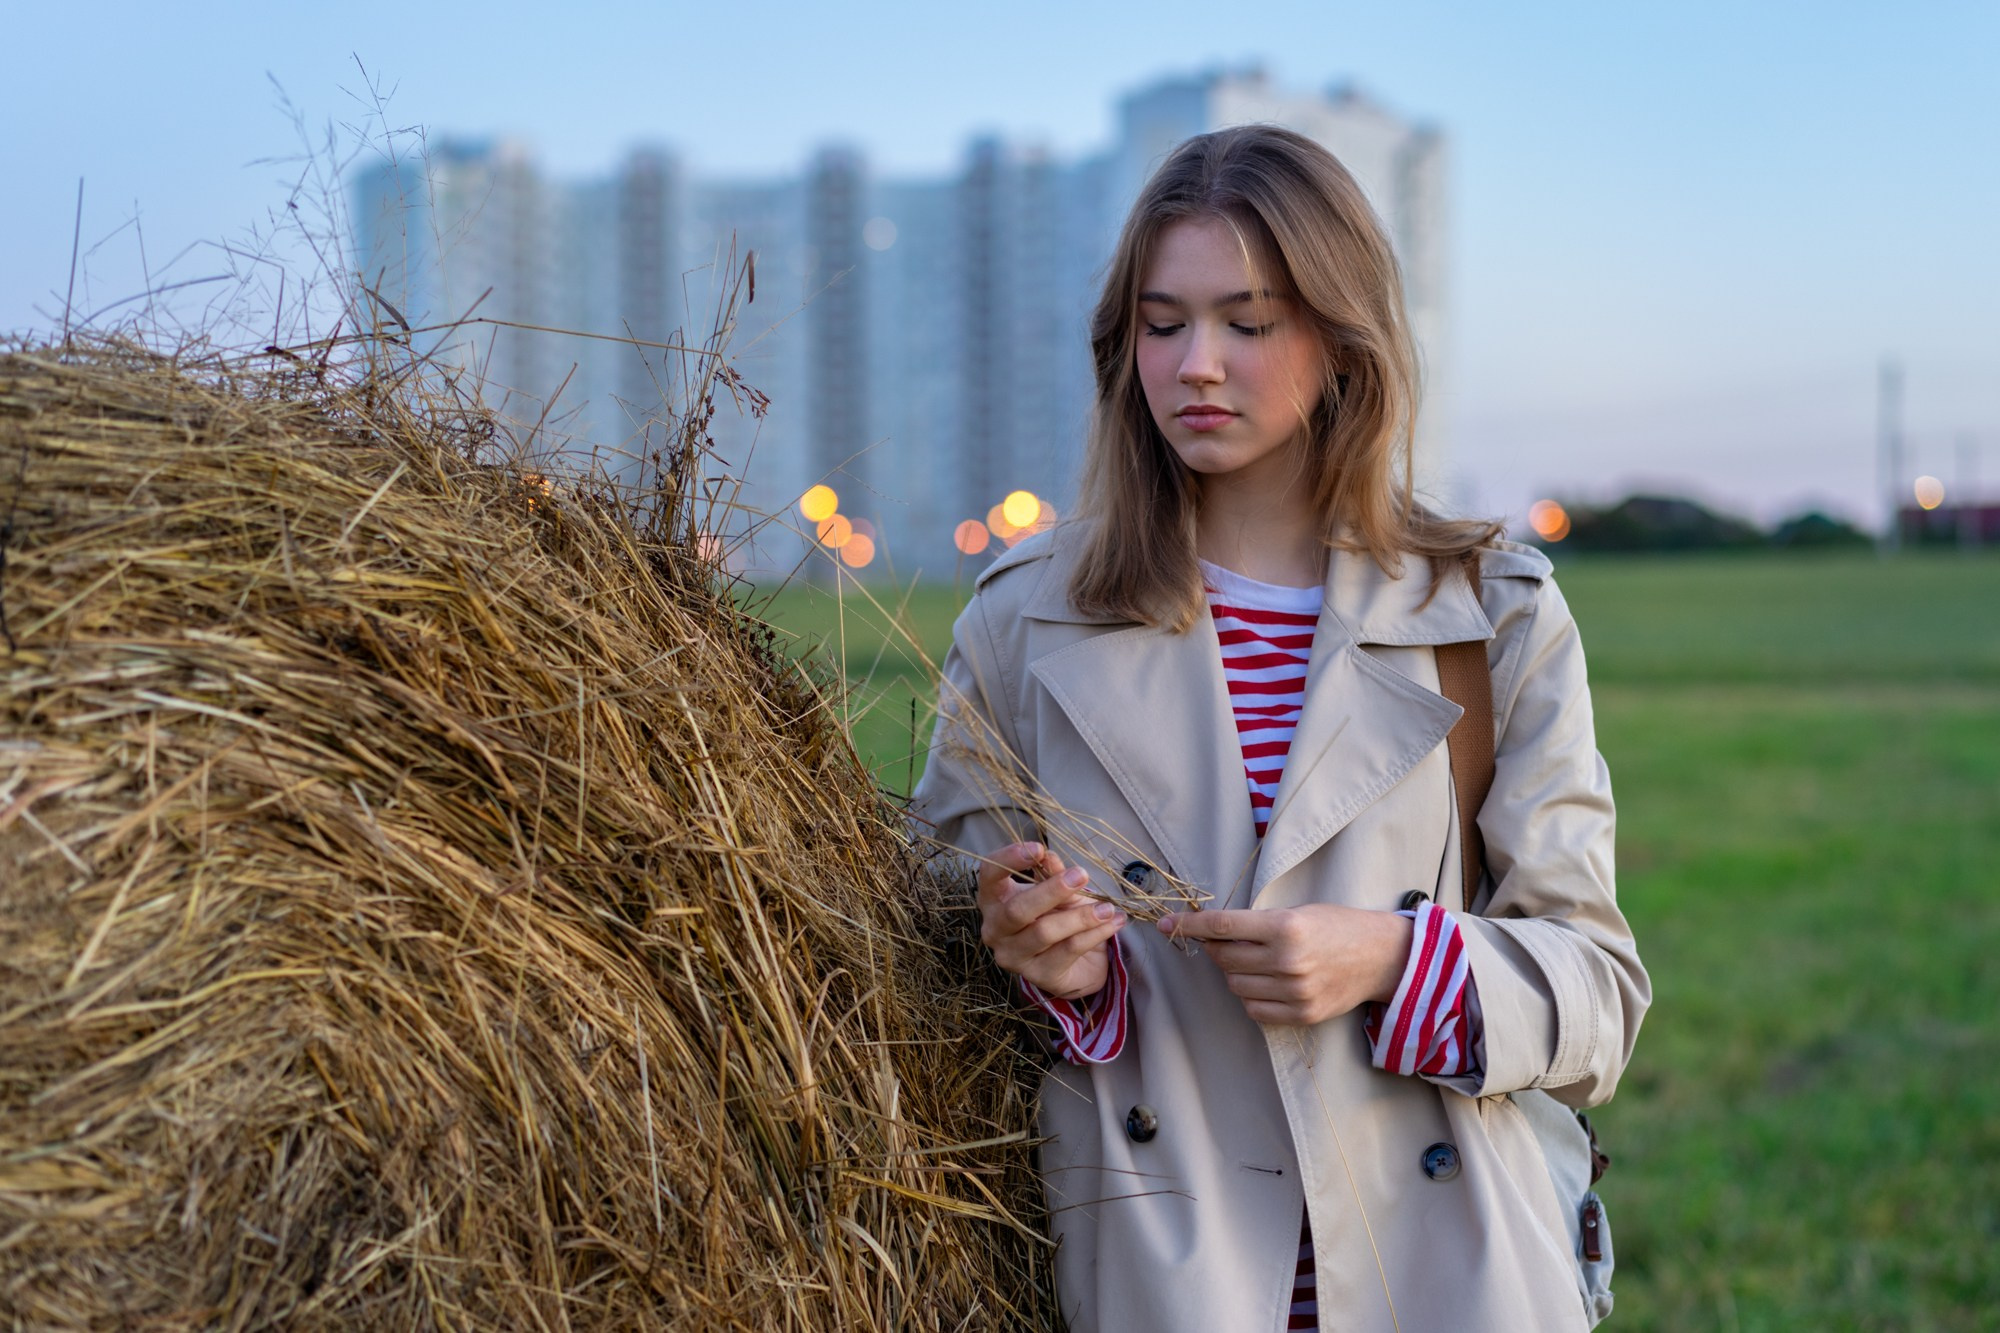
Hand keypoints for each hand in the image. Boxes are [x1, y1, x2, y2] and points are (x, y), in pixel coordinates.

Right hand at [977, 842, 1126, 999]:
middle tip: (1081, 875)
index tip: (1038, 848)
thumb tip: (1049, 857)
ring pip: (1044, 932)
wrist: (1077, 962)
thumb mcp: (1058, 891)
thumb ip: (1052, 874)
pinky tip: (1113, 922)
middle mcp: (995, 930)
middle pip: (1017, 909)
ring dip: (1080, 917)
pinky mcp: (1038, 975)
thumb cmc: (1059, 917)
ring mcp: (1013, 956)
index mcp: (994, 900)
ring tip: (1107, 908)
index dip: (1008, 859)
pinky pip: (1068, 950)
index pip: (989, 875)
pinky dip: (1094, 934)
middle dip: (1051, 891)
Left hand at [1158, 905, 1412, 1025]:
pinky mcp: (1302, 1014)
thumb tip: (1209, 932)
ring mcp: (1295, 991)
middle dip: (1216, 948)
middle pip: (1224, 957)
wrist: (1382, 957)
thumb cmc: (1337, 925)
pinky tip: (1265, 983)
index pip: (1222, 926)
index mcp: (1285, 926)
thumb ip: (1256, 923)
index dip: (1188, 925)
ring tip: (1256, 962)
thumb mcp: (1298, 911)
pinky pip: (1254, 1010)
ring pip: (1235, 985)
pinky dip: (1250, 996)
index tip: (1166, 924)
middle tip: (1227, 941)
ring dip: (1234, 973)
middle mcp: (1288, 960)